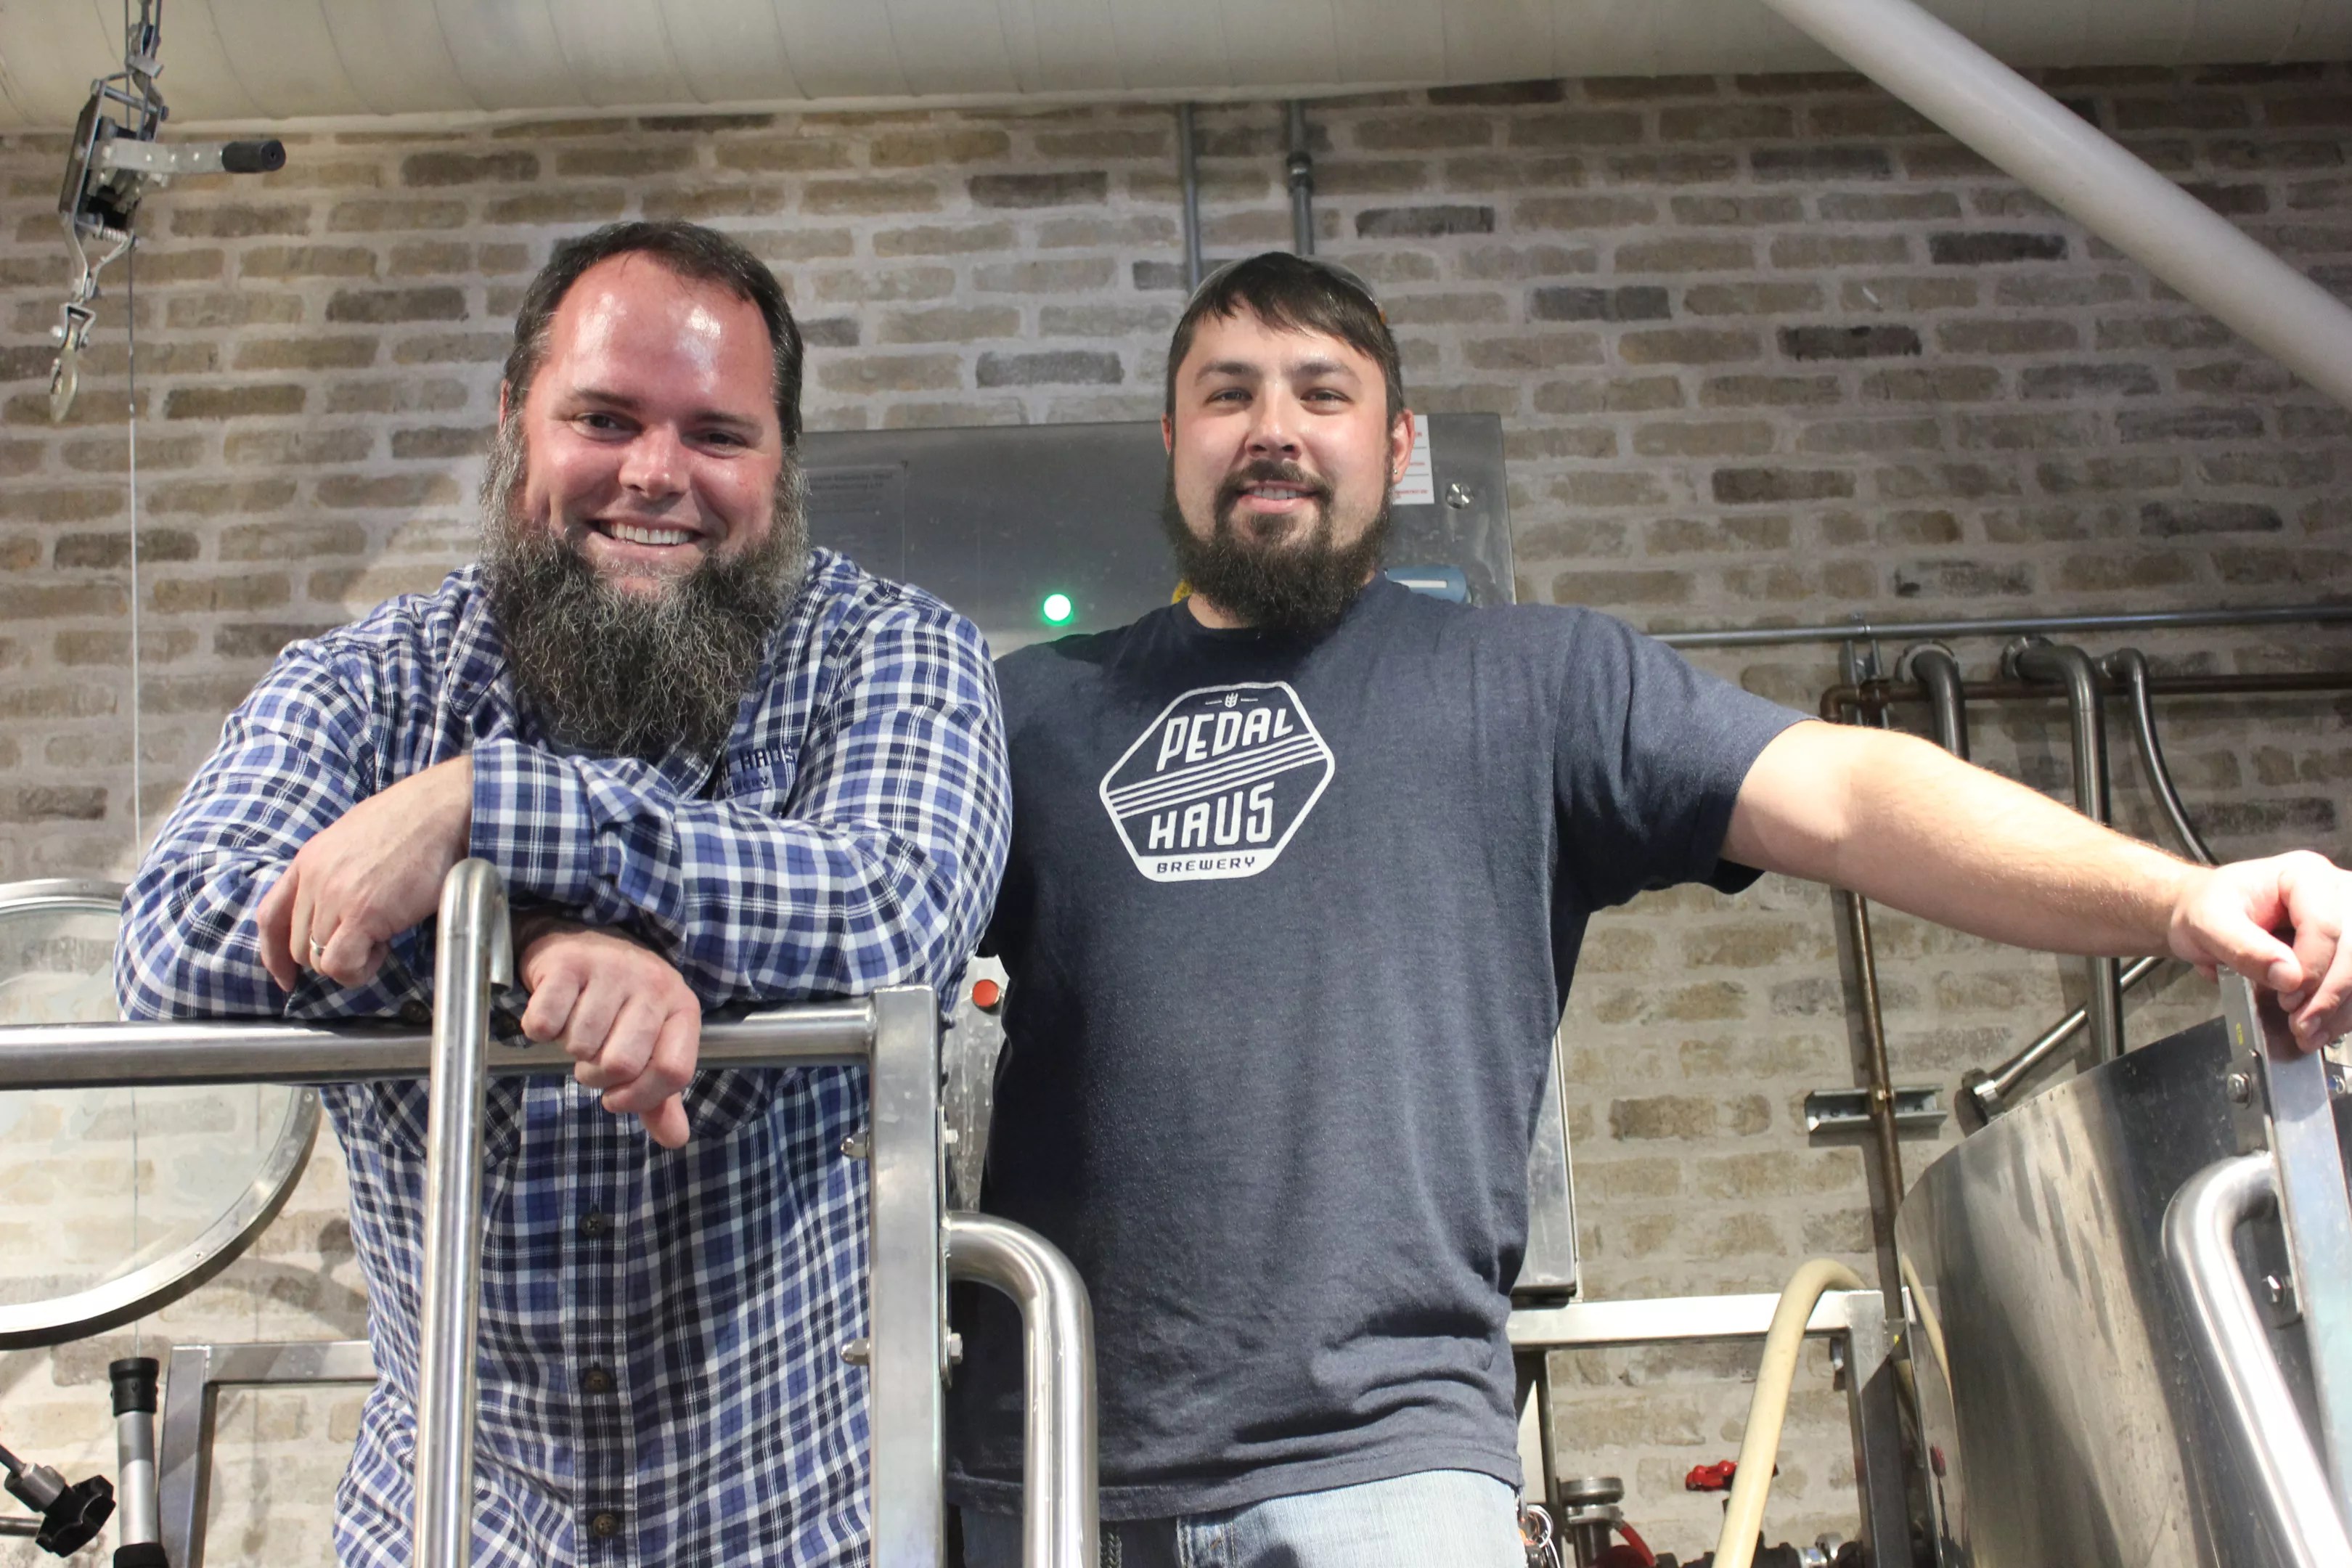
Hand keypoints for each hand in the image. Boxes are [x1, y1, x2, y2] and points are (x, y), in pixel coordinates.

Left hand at [256, 758, 473, 991]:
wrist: (442, 811)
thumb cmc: (413, 822)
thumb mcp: (355, 838)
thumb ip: (335, 870)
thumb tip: (339, 904)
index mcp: (308, 860)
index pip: (270, 916)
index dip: (274, 954)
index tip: (287, 976)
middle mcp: (313, 879)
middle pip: (298, 945)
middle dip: (332, 953)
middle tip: (371, 935)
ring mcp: (335, 896)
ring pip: (319, 959)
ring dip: (352, 959)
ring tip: (384, 935)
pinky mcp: (362, 914)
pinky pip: (341, 965)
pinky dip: (359, 970)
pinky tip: (384, 947)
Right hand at [515, 916, 698, 1147]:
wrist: (582, 940)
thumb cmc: (619, 1004)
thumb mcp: (649, 1044)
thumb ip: (659, 1095)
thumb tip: (675, 1139)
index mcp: (681, 1008)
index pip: (674, 1071)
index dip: (641, 1097)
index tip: (616, 1099)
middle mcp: (652, 984)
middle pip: (622, 1064)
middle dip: (596, 1074)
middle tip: (590, 1056)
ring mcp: (611, 969)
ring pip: (580, 1045)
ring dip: (568, 1048)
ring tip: (575, 1025)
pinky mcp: (568, 963)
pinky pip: (545, 1024)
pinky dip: (540, 1029)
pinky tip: (554, 1011)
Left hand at [2168, 850, 2351, 1050]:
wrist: (2204, 917)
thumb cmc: (2206, 910)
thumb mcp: (2208, 924)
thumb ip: (2245, 948)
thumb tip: (2289, 977)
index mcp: (2304, 876)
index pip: (2326, 924)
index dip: (2313, 967)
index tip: (2288, 998)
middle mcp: (2335, 893)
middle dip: (2331, 993)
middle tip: (2301, 1024)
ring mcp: (2345, 921)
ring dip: (2340, 1007)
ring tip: (2308, 1033)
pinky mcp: (2343, 949)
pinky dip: (2341, 1009)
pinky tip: (2320, 1029)